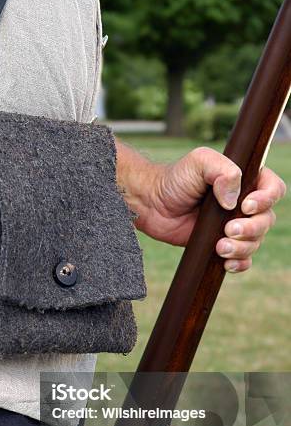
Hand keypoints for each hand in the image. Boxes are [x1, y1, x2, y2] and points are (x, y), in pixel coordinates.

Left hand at [116, 143, 285, 272]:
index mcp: (245, 181)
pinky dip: (239, 263)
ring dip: (242, 247)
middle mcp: (243, 204)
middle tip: (228, 230)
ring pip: (255, 242)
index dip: (266, 199)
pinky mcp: (221, 245)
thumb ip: (222, 171)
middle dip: (251, 228)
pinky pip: (242, 259)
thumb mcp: (199, 162)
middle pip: (267, 220)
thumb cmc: (176, 179)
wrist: (152, 204)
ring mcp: (233, 226)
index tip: (245, 206)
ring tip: (220, 246)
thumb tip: (234, 200)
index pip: (273, 189)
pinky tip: (226, 262)